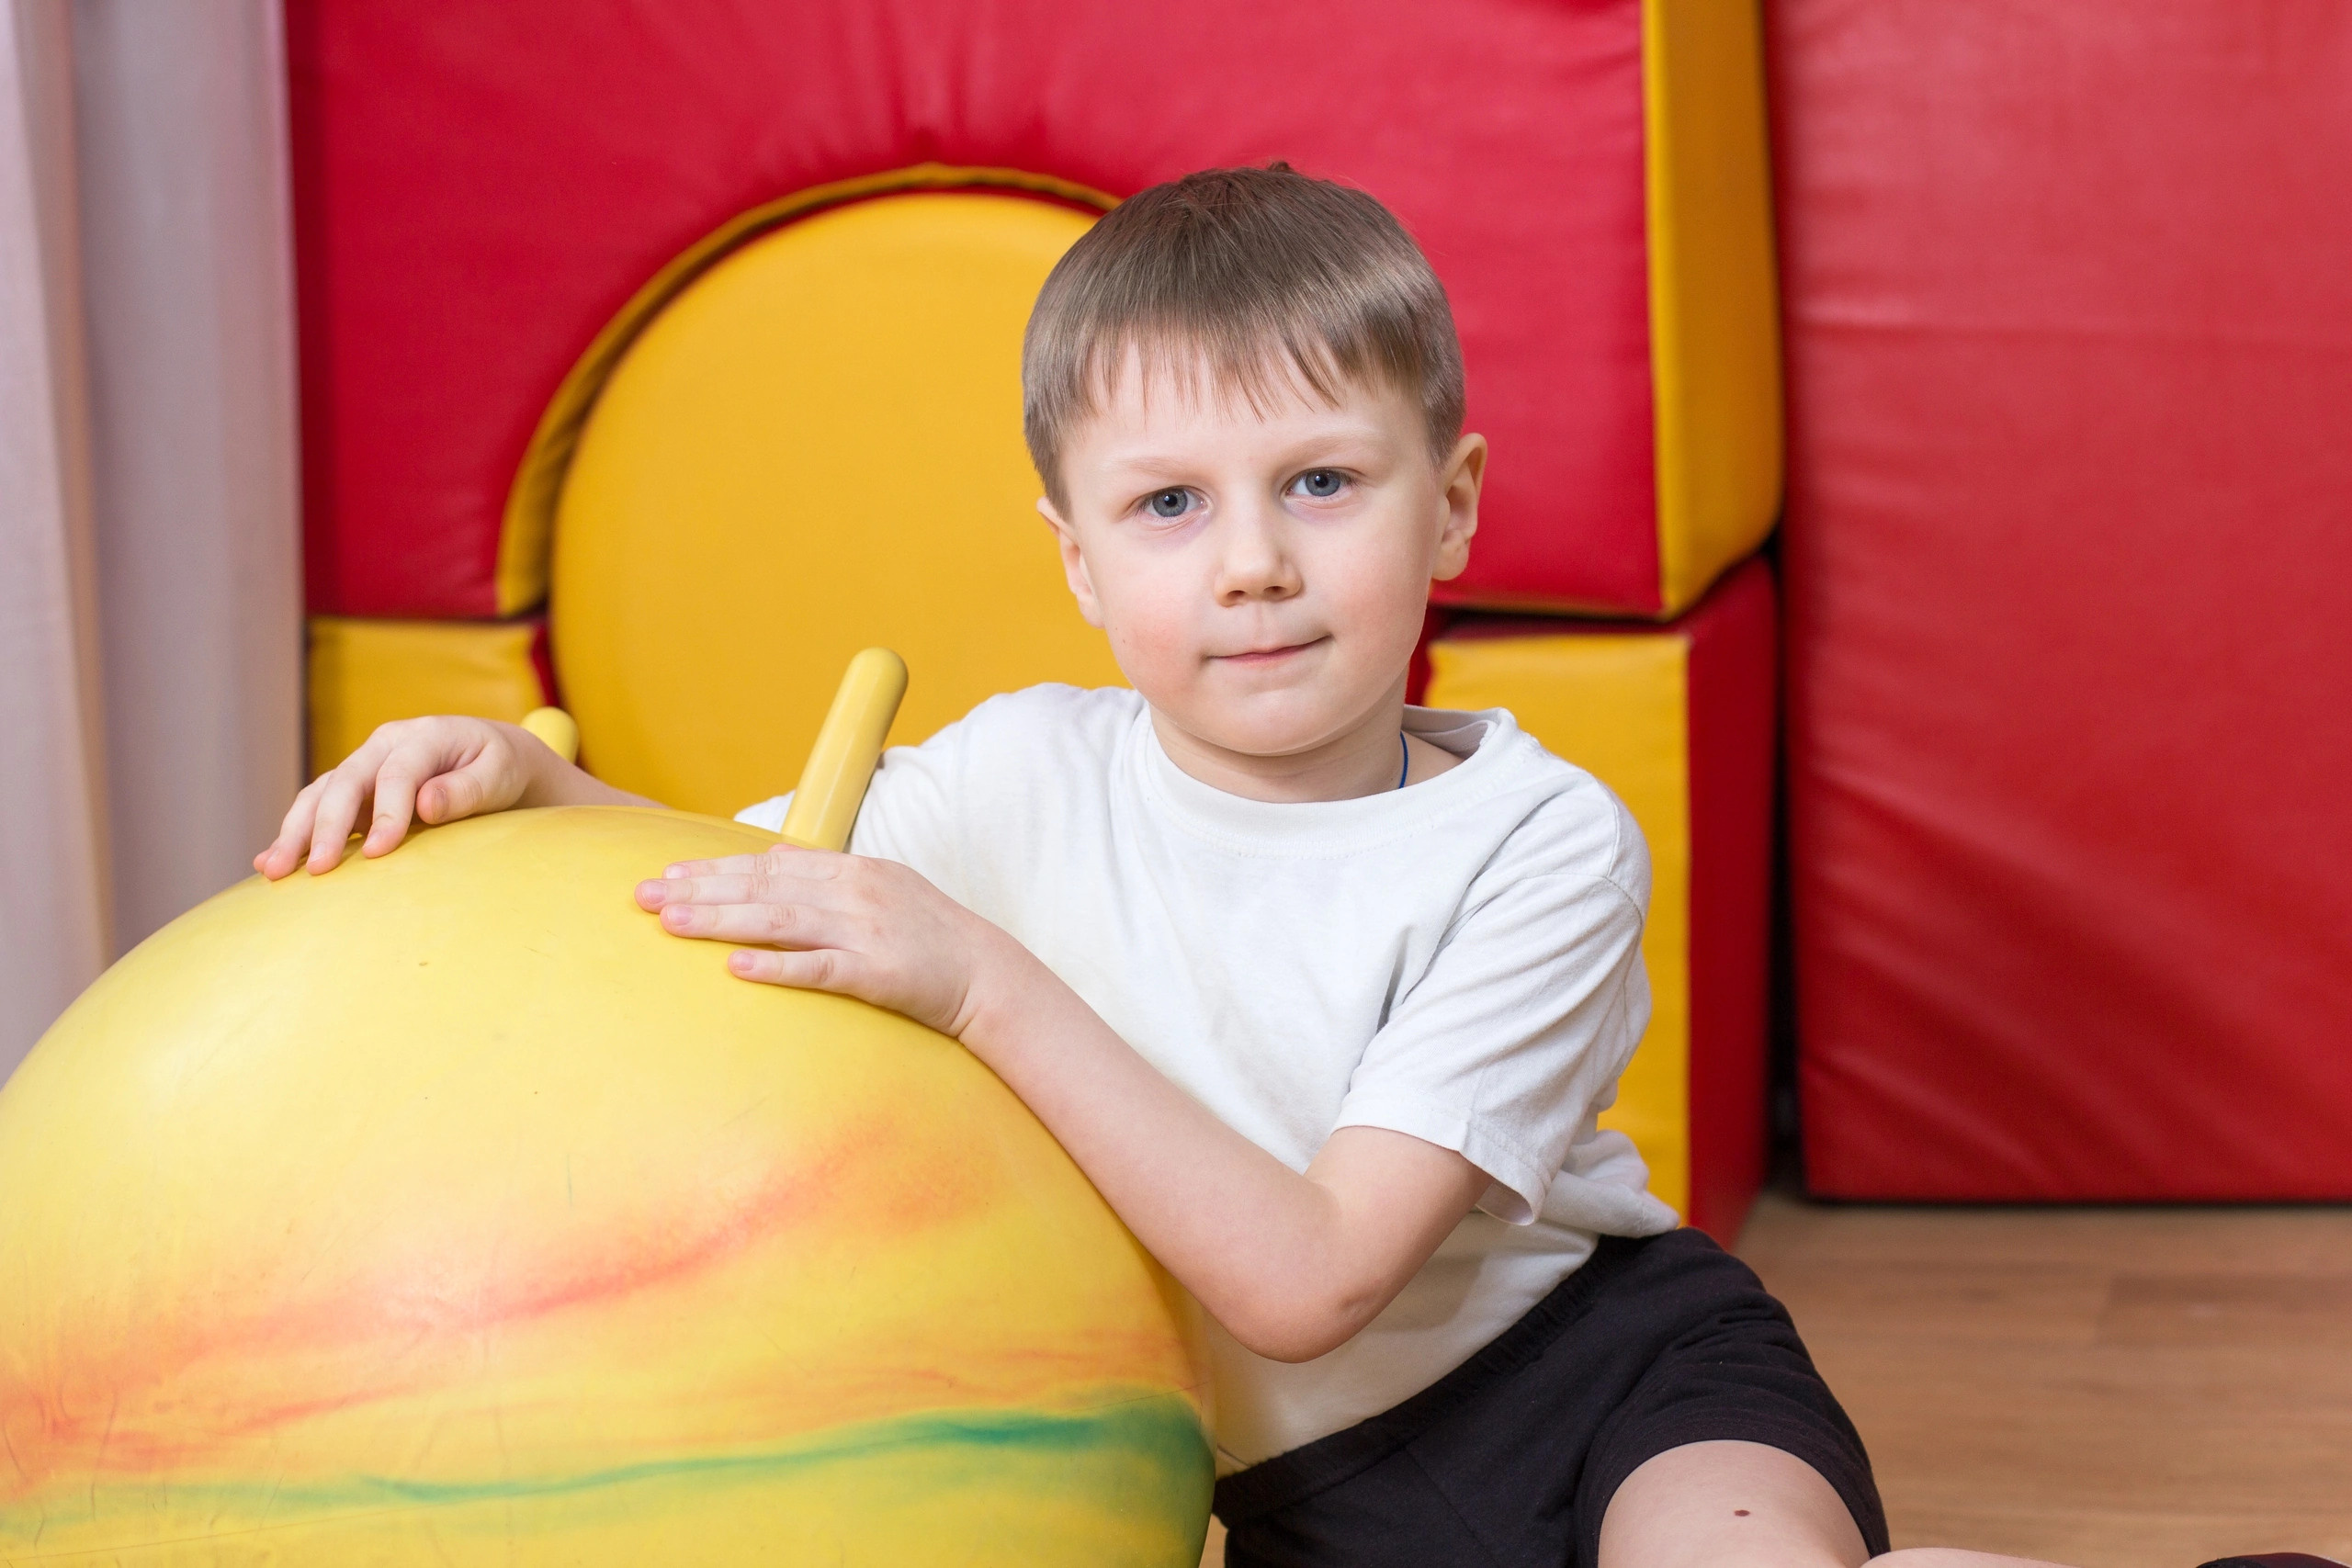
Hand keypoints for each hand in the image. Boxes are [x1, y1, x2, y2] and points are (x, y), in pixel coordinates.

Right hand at [255, 717, 547, 878]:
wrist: (491, 757)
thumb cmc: (500, 767)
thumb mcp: (498, 774)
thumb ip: (466, 789)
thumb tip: (427, 804)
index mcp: (424, 735)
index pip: (397, 773)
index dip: (387, 812)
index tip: (379, 851)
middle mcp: (385, 746)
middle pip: (345, 782)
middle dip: (327, 826)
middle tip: (317, 869)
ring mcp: (364, 767)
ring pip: (320, 794)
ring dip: (295, 832)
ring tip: (274, 870)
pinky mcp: (355, 791)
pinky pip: (317, 808)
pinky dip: (295, 834)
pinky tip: (269, 862)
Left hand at [636, 846, 1007, 1036]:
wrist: (987, 975)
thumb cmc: (930, 939)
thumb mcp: (882, 891)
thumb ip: (828, 878)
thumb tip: (774, 860)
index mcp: (852, 870)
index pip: (768, 863)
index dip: (715, 868)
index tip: (668, 874)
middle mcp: (853, 893)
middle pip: (762, 886)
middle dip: (698, 889)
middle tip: (643, 896)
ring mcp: (865, 932)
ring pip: (778, 920)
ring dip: (720, 920)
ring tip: (670, 923)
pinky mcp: (877, 974)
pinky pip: (818, 969)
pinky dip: (775, 966)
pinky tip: (735, 967)